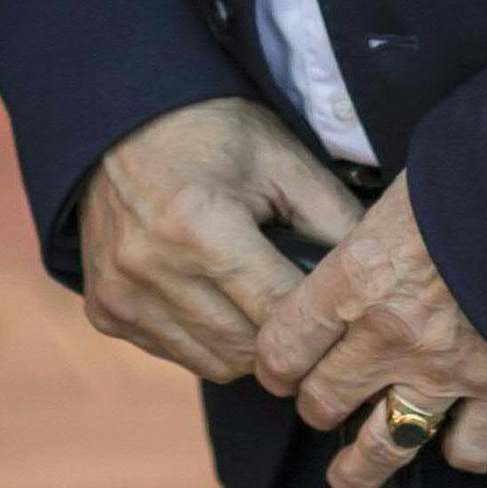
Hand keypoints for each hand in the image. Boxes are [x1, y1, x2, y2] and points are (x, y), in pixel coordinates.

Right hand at [77, 97, 367, 382]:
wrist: (120, 124)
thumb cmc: (213, 135)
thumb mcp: (284, 160)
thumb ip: (336, 221)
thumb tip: (380, 280)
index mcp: (200, 225)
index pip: (279, 312)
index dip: (319, 321)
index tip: (342, 314)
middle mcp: (152, 267)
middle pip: (249, 351)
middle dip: (286, 336)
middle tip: (304, 306)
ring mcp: (122, 295)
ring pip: (215, 364)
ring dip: (248, 345)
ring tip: (259, 297)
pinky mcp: (107, 312)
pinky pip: (177, 355)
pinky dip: (207, 339)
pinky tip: (215, 296)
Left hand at [254, 172, 486, 487]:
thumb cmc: (477, 172)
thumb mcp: (401, 191)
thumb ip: (373, 235)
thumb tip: (364, 246)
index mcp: (357, 276)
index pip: (284, 345)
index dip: (276, 362)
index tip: (280, 367)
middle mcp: (390, 333)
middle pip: (323, 400)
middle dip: (316, 404)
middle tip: (320, 401)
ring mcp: (446, 369)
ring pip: (383, 445)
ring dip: (361, 465)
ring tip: (351, 473)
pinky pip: (472, 450)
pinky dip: (464, 448)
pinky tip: (458, 435)